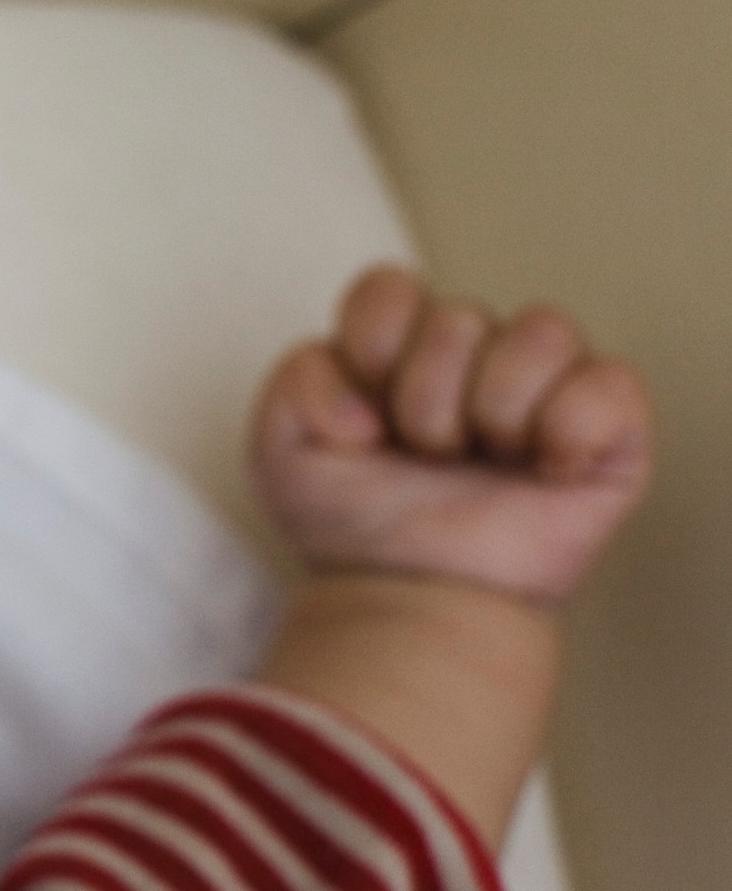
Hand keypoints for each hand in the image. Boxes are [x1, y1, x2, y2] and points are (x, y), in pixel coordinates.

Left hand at [251, 265, 650, 606]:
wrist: (408, 601)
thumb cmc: (352, 528)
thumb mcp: (282, 452)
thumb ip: (296, 380)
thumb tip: (372, 384)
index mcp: (399, 352)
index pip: (389, 289)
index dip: (372, 344)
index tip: (361, 419)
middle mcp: (475, 358)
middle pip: (458, 318)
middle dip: (424, 401)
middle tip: (421, 459)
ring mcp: (543, 388)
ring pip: (542, 330)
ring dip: (493, 410)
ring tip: (477, 464)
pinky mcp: (607, 428)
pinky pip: (608, 381)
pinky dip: (568, 427)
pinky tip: (543, 471)